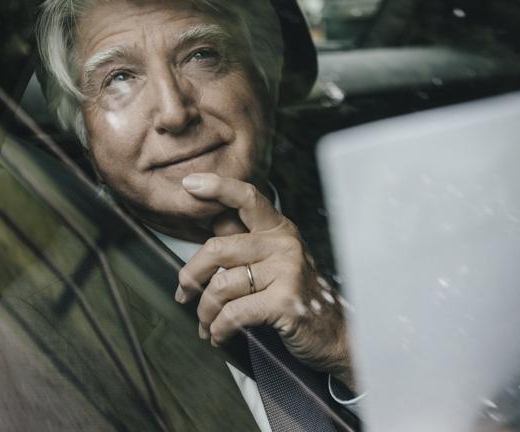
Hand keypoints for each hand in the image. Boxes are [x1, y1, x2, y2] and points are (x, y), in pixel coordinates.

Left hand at [174, 172, 354, 389]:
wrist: (336, 334)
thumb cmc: (298, 297)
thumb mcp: (276, 261)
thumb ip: (245, 243)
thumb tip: (209, 224)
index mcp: (279, 229)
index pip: (246, 197)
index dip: (216, 187)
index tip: (189, 183)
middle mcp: (284, 244)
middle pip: (218, 248)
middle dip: (191, 275)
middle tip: (183, 292)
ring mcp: (287, 271)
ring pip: (221, 286)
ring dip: (204, 311)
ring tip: (205, 323)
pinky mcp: (285, 301)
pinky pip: (234, 313)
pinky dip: (219, 328)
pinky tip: (218, 335)